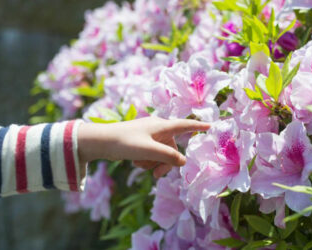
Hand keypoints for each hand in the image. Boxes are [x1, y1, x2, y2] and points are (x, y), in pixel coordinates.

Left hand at [78, 117, 209, 177]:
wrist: (99, 141)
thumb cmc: (124, 142)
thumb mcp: (148, 151)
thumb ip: (168, 156)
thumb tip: (183, 162)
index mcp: (161, 126)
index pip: (185, 125)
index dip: (198, 126)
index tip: (212, 126)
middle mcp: (157, 129)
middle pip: (172, 148)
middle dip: (166, 161)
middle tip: (156, 175)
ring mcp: (149, 135)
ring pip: (162, 153)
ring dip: (154, 162)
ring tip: (141, 165)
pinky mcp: (141, 142)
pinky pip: (152, 154)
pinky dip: (147, 160)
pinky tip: (136, 162)